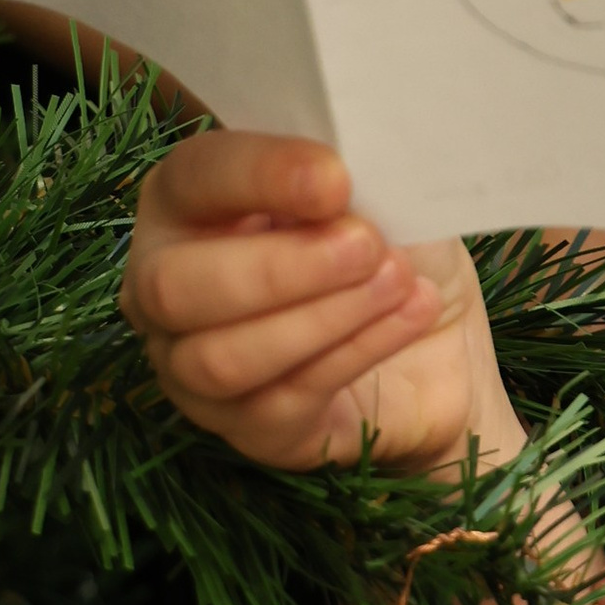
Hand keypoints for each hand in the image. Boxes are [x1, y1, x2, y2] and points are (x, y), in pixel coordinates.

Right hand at [120, 129, 516, 474]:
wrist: (440, 340)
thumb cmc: (386, 244)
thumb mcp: (375, 192)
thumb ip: (340, 177)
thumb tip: (338, 183)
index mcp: (185, 203)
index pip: (192, 178)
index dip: (259, 175)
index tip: (336, 179)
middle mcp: (164, 287)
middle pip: (174, 287)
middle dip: (279, 267)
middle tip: (366, 245)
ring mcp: (192, 369)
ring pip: (220, 357)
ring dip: (322, 316)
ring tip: (397, 283)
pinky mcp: (247, 430)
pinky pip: (282, 399)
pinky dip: (355, 351)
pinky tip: (410, 316)